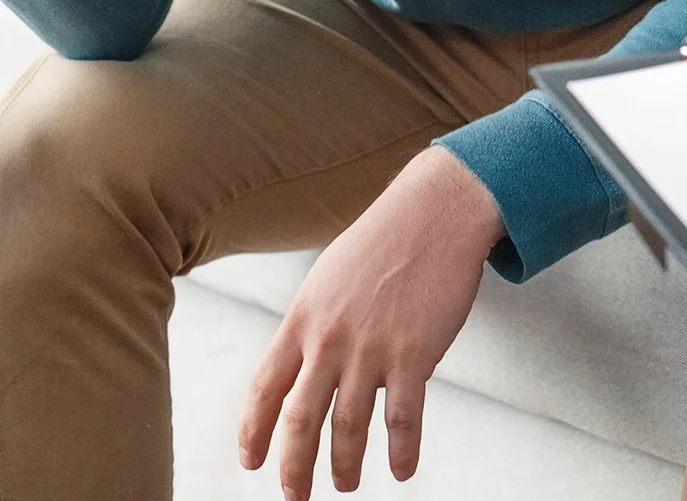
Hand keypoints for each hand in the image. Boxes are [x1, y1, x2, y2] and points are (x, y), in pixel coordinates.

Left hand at [239, 146, 503, 497]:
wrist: (434, 213)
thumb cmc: (385, 238)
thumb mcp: (327, 278)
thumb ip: (313, 322)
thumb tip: (305, 360)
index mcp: (302, 320)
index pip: (265, 389)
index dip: (254, 432)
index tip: (252, 460)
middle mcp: (329, 340)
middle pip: (300, 420)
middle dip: (294, 467)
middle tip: (294, 495)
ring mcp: (370, 350)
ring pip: (349, 427)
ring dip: (346, 465)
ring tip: (347, 484)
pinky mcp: (413, 355)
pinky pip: (403, 418)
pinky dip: (402, 450)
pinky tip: (403, 468)